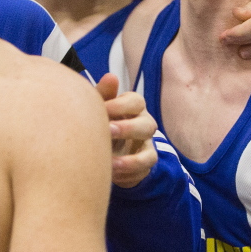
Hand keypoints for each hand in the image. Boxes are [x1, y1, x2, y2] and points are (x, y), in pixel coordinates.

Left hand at [96, 73, 157, 187]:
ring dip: (131, 161)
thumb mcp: (100, 106)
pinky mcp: (144, 166)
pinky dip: (129, 174)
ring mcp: (146, 147)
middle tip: (107, 132)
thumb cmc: (103, 119)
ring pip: (150, 154)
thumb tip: (111, 77)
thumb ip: (103, 94)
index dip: (120, 105)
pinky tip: (111, 174)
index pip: (136, 101)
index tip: (101, 110)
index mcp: (133, 107)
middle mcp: (143, 125)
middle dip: (128, 129)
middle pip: (148, 125)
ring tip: (110, 164)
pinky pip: (143, 172)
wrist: (106, 145)